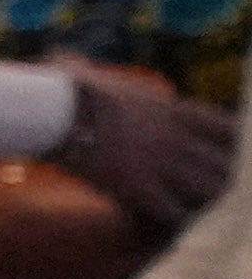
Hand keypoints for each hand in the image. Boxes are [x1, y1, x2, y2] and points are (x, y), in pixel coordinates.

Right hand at [61, 66, 236, 226]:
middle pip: (225, 165)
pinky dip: (171, 218)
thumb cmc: (59, 88)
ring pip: (208, 191)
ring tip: (185, 206)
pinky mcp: (138, 189)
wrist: (49, 110)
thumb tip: (58, 59)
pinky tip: (160, 217)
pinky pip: (175, 214)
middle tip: (199, 186)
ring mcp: (159, 165)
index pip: (229, 130)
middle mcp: (175, 138)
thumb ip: (90, 71)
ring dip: (199, 201)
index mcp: (172, 110)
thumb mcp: (88, 73)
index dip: (230, 145)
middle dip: (216, 177)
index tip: (216, 153)